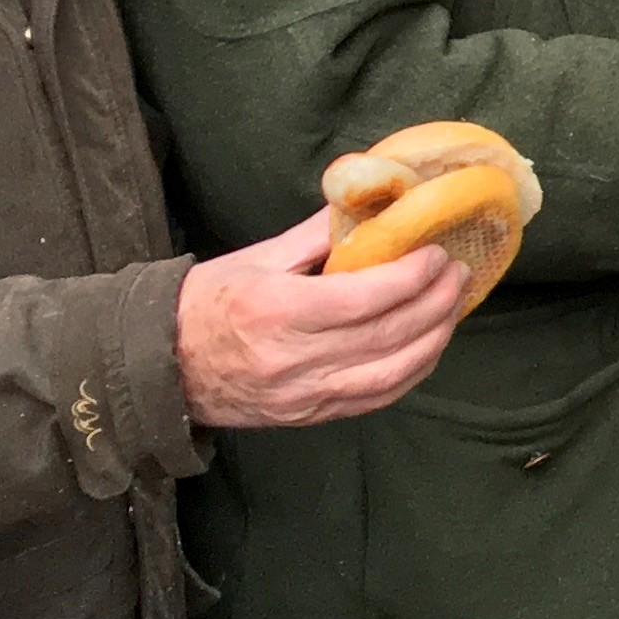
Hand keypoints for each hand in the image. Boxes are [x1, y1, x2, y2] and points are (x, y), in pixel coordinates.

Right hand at [176, 208, 468, 430]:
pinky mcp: (308, 416)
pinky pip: (374, 399)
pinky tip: (428, 346)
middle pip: (386, 337)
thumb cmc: (207, 303)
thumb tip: (371, 201)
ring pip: (390, 375)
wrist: (160, 367)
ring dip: (433, 340)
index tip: (435, 254)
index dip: (410, 278)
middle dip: (434, 304)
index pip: (363, 299)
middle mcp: (291, 359)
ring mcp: (301, 395)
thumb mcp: (258, 257)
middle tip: (457, 273)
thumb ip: (319, 234)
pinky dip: (411, 372)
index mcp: (276, 310)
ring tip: (452, 307)